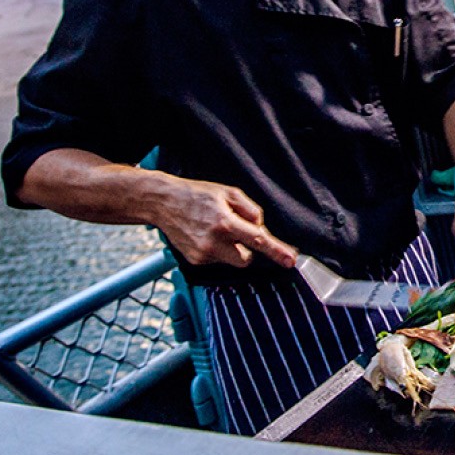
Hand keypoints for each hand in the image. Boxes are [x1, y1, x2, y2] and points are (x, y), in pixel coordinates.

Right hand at [153, 177, 297, 268]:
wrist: (163, 202)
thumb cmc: (197, 195)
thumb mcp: (228, 193)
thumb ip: (250, 210)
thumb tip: (260, 228)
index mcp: (225, 222)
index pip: (258, 240)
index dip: (277, 251)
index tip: (291, 261)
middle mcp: (214, 242)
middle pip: (246, 259)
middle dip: (246, 249)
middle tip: (236, 232)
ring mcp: (203, 254)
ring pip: (232, 260)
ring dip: (231, 249)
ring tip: (215, 230)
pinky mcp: (195, 261)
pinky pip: (217, 260)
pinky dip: (217, 250)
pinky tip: (205, 235)